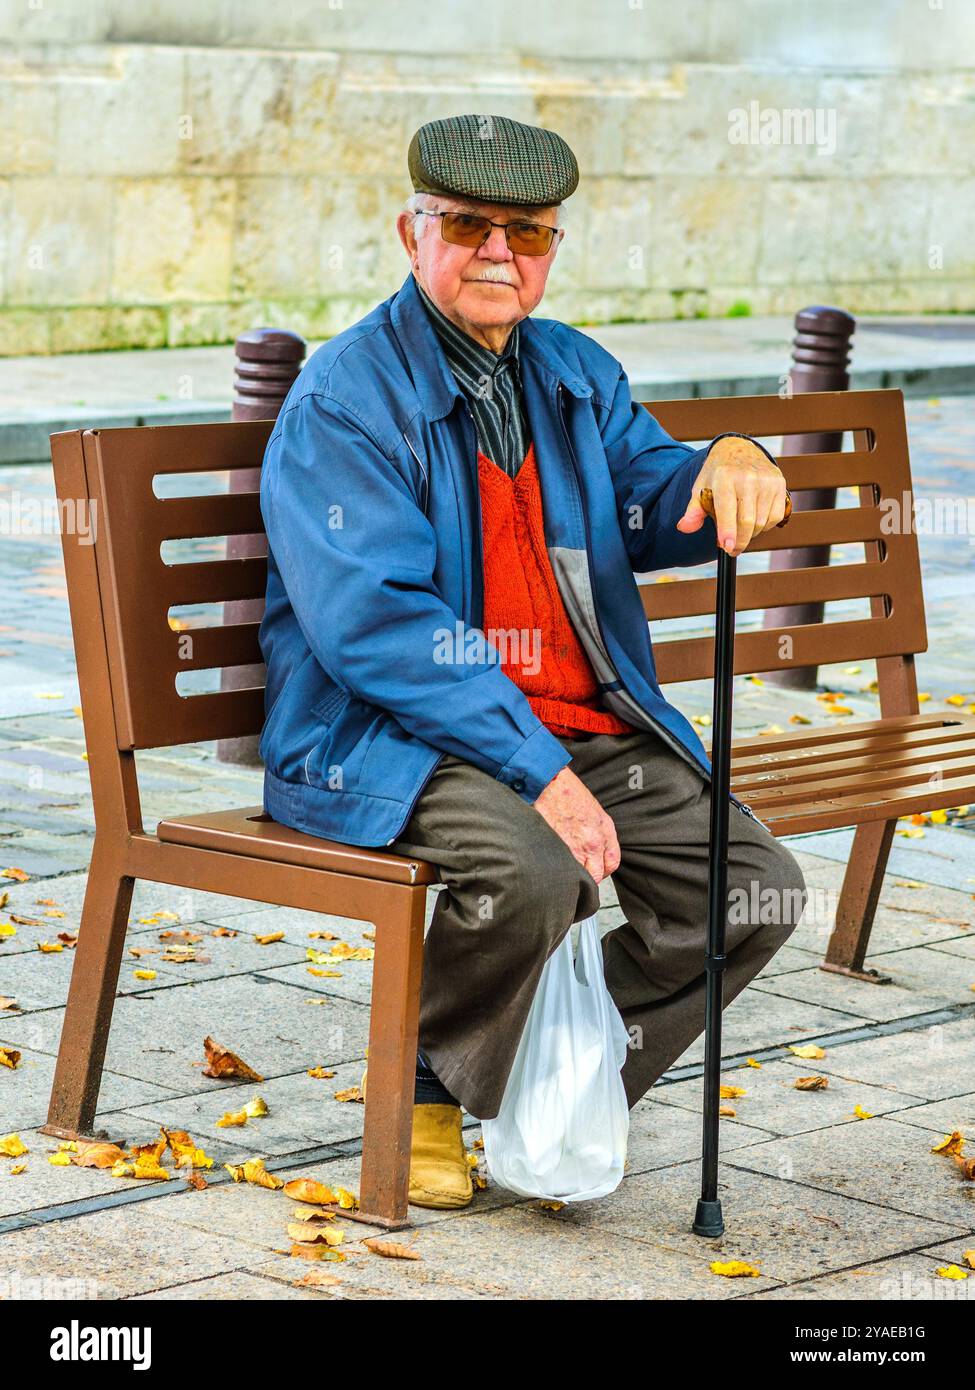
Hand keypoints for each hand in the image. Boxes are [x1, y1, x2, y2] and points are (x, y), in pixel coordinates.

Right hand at [533, 766, 620, 883]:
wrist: (548, 782)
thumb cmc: (569, 793)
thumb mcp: (596, 812)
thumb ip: (602, 836)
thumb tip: (599, 856)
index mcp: (604, 832)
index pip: (610, 865)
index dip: (602, 871)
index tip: (594, 871)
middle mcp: (591, 843)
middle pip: (594, 876)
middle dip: (587, 879)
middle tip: (578, 877)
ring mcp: (572, 848)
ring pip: (576, 876)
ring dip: (571, 877)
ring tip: (564, 872)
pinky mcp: (553, 848)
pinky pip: (558, 869)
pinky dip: (556, 871)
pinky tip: (552, 865)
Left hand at [676, 435, 789, 556]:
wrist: (739, 450)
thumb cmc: (717, 474)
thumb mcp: (700, 488)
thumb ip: (693, 511)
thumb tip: (685, 527)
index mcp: (724, 477)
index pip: (727, 510)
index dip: (728, 531)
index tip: (727, 547)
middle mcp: (748, 477)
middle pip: (747, 521)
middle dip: (740, 541)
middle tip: (732, 549)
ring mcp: (766, 480)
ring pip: (762, 522)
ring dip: (751, 534)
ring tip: (740, 530)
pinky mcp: (779, 484)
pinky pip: (775, 516)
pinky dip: (765, 525)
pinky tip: (755, 520)